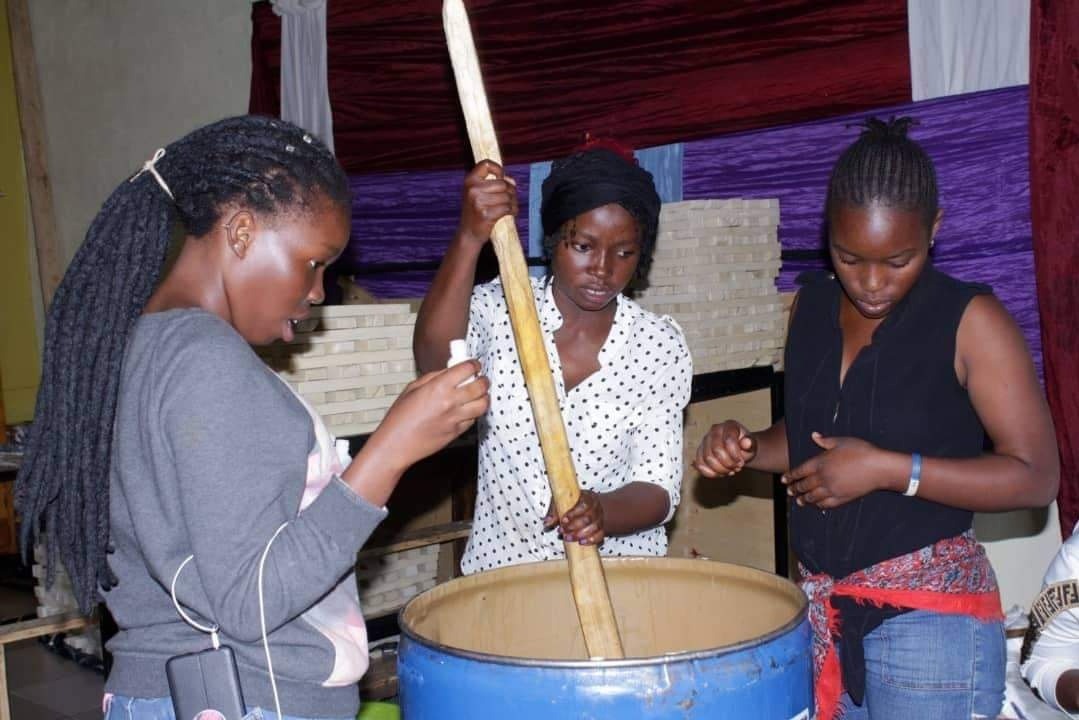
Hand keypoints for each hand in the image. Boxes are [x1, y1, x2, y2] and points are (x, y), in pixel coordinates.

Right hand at [368, 361, 488, 472]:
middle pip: (481, 386)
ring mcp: (456, 418)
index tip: (474, 365)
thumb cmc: (400, 417)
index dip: (474, 365)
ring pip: (483, 404)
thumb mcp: (413, 388)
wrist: (396, 443)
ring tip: (478, 395)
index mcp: (439, 387)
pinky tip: (467, 410)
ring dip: (484, 397)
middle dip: (484, 380)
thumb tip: (450, 370)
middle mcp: (450, 402)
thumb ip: (434, 377)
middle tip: (481, 379)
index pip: (467, 369)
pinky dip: (474, 413)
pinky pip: (474, 419)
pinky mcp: (457, 432)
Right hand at [457, 160, 517, 246]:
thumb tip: (511, 181)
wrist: (468, 234)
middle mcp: (472, 189)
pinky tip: (511, 213)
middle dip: (511, 191)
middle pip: (502, 183)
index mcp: (469, 181)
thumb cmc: (476, 212)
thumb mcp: (478, 194)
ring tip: (510, 207)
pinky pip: (507, 208)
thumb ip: (494, 184)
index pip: (486, 164)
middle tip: (510, 198)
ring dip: (513, 202)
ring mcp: (478, 202)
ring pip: (507, 196)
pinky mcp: (486, 215)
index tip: (501, 178)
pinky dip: (513, 210)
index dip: (498, 169)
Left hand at [543, 491, 604, 545]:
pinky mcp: (602, 529)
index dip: (573, 513)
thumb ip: (554, 512)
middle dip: (574, 526)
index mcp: (587, 497)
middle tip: (562, 531)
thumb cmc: (573, 503)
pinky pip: (600, 535)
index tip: (563, 520)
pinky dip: (591, 540)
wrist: (591, 508)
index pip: (583, 504)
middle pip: (588, 518)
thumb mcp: (562, 502)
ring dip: (580, 534)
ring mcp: (600, 519)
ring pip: (594, 527)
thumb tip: (547, 522)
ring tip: (567, 538)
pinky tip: (581, 542)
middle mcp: (595, 508)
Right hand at [693, 420, 755, 476]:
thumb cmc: (745, 447)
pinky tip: (720, 473)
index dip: (735, 455)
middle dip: (728, 463)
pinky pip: (700, 464)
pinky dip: (711, 473)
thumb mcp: (751, 445)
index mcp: (729, 425)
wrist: (739, 451)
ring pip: (707, 459)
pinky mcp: (700, 452)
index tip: (741, 463)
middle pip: (716, 450)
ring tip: (730, 470)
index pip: (728, 441)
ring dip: (720, 469)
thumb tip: (747, 442)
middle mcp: (714, 430)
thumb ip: (750, 443)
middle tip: (736, 467)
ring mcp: (705, 441)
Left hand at [783, 432, 891, 508]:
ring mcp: (832, 489)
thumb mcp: (841, 441)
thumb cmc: (861, 451)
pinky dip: (818, 505)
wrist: (879, 468)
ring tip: (798, 501)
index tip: (783, 479)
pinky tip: (816, 505)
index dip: (790, 476)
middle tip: (789, 491)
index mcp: (820, 463)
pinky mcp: (842, 498)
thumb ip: (824, 440)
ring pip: (812, 497)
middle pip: (804, 485)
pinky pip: (825, 504)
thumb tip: (813, 435)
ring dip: (803, 499)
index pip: (799, 471)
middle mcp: (823, 477)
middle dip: (794, 488)